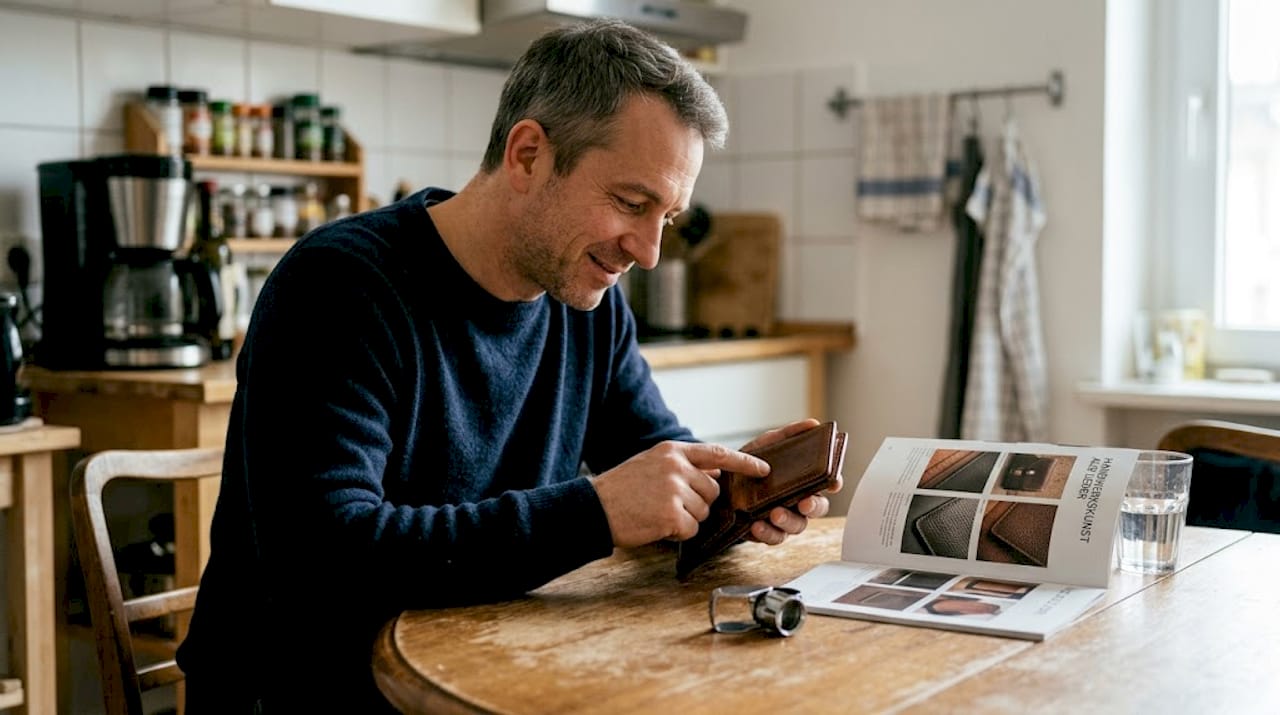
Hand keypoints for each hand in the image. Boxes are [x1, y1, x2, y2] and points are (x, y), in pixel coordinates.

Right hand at [591, 441, 768, 547]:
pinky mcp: (671, 514)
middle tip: (666, 504)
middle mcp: (676, 467)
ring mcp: (675, 490)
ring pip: (703, 512)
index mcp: (672, 451)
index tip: (763, 469)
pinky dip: (676, 533)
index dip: (744, 463)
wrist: (593, 508)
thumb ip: (683, 466)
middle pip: (712, 491)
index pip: (718, 454)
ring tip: (656, 512)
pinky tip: (656, 525)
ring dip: (685, 519)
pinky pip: (690, 529)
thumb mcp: (652, 463)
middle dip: (698, 503)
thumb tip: (715, 472)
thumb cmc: (621, 489)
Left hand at [737, 419, 845, 545]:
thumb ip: (789, 434)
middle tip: (804, 503)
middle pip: (818, 508)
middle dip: (813, 506)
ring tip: (775, 513)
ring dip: (788, 521)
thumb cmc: (750, 464)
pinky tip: (757, 525)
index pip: (827, 482)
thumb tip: (812, 424)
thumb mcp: (766, 445)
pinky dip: (767, 533)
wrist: (720, 483)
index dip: (834, 482)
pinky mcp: (767, 531)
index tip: (832, 482)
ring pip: (798, 525)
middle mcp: (799, 500)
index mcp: (804, 480)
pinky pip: (774, 537)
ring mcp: (785, 517)